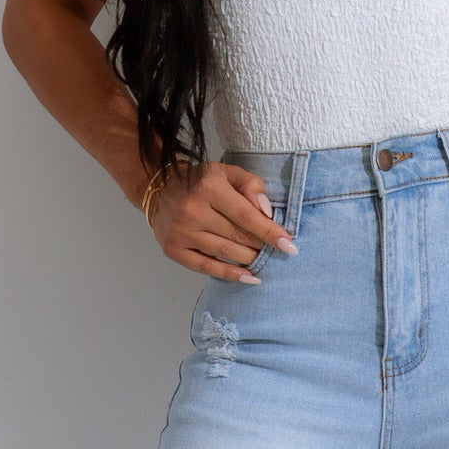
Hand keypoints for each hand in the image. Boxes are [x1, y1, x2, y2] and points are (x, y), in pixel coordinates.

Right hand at [146, 161, 296, 282]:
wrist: (159, 189)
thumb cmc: (201, 181)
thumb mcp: (227, 172)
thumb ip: (251, 185)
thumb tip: (266, 211)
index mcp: (208, 187)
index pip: (246, 215)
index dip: (270, 232)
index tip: (289, 244)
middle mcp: (192, 210)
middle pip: (238, 236)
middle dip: (262, 245)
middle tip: (277, 250)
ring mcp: (180, 232)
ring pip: (225, 253)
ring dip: (250, 259)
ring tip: (263, 259)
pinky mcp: (173, 249)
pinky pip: (207, 267)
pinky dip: (230, 274)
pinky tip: (249, 277)